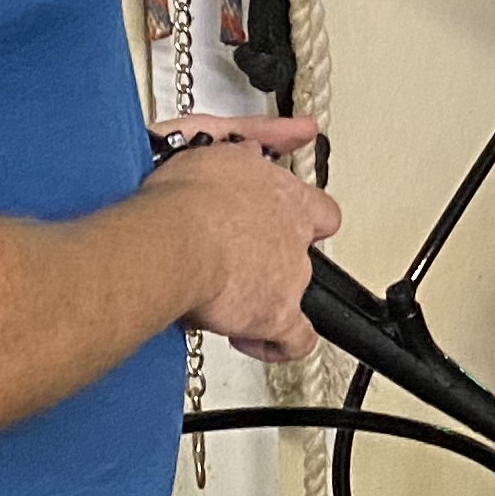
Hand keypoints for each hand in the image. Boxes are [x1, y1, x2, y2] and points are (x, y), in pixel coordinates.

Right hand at [147, 123, 341, 361]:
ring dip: (266, 294)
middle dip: (274, 259)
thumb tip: (245, 151)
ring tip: (227, 299)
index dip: (305, 221)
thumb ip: (239, 159)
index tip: (287, 227)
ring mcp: (292, 274)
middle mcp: (294, 232)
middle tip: (240, 264)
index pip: (318, 209)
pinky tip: (255, 341)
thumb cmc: (183, 197)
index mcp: (283, 193)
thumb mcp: (215, 155)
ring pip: (295, 290)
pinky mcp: (279, 313)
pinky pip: (295, 339)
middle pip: (302, 251)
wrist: (176, 237)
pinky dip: (276, 345)